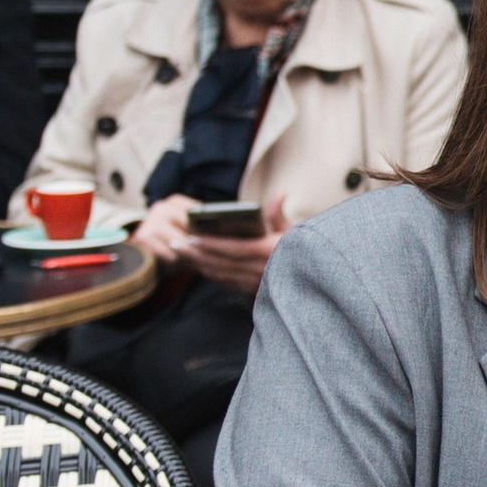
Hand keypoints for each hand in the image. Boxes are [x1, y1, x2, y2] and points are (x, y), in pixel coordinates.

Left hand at [135, 192, 289, 297]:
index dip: (210, 244)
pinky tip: (199, 265)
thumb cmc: (302, 252)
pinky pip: (226, 282)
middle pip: (221, 263)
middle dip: (196, 255)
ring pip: (221, 274)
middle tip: (175, 245)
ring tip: (181, 254)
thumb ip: (279, 214)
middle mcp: (260, 271)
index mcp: (268, 253)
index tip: (190, 237)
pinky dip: (210, 274)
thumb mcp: (294, 231)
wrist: (311, 280)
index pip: (232, 248)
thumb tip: (279, 194)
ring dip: (199, 265)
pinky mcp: (253, 291)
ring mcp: (256, 284)